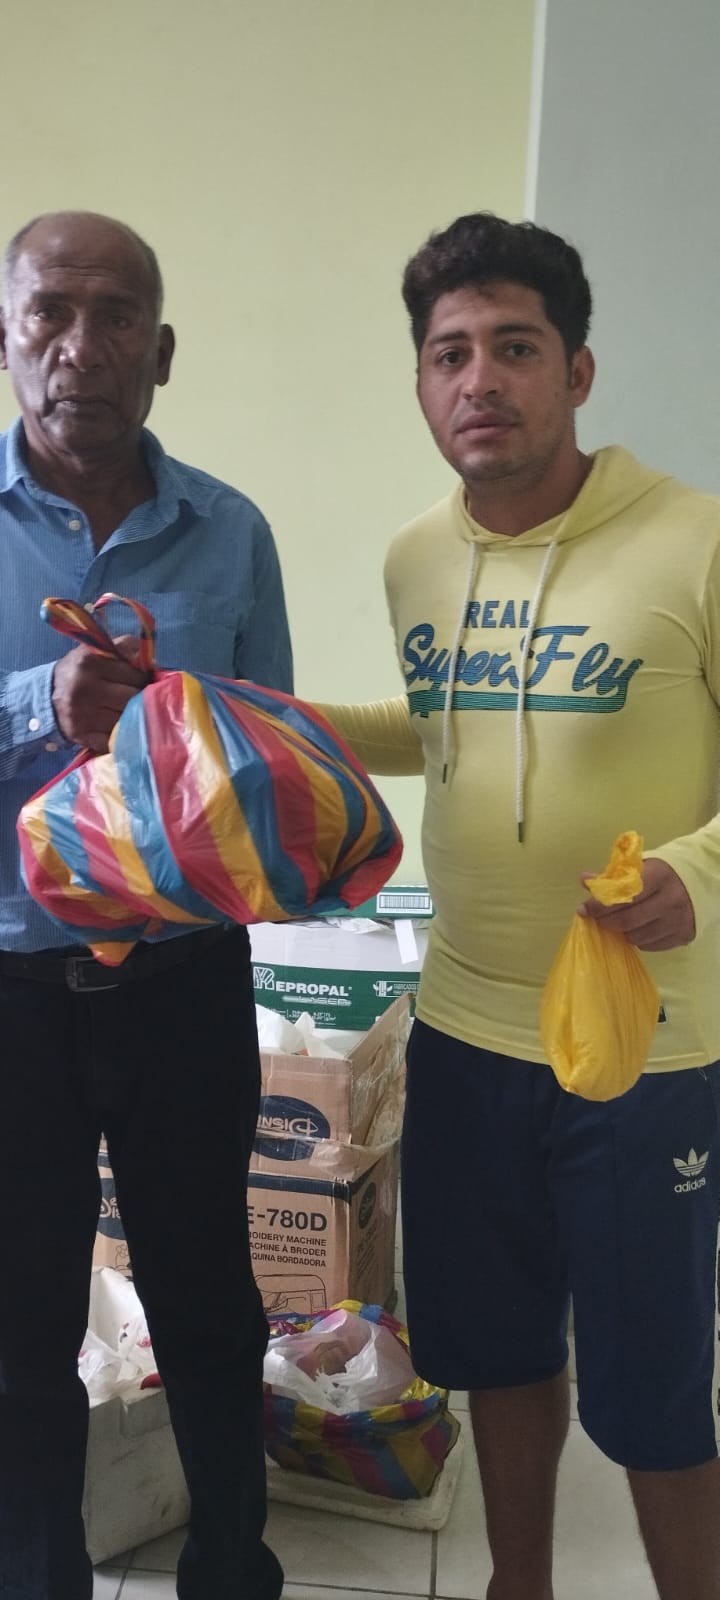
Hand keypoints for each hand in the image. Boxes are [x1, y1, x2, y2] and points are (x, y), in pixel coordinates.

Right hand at [52, 639, 147, 751]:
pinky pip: (115, 739)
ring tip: (128, 711)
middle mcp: (84, 689)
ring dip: (132, 717)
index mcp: (89, 663)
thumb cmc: (81, 671)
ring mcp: (82, 715)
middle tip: (137, 698)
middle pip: (132, 699)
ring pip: (126, 720)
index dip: (142, 679)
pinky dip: (121, 735)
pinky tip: (119, 727)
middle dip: (140, 699)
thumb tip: (153, 663)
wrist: (47, 695)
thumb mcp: (98, 651)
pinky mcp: (81, 735)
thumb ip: (126, 647)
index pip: (135, 675)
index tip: (140, 681)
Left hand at [578, 857, 694, 950]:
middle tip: (596, 918)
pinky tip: (639, 928)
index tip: (584, 909)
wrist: (698, 883)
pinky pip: (649, 945)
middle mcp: (670, 900)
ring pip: (636, 936)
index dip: (599, 904)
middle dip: (606, 920)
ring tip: (621, 921)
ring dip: (622, 931)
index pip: (622, 895)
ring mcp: (677, 921)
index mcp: (658, 876)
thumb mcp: (640, 868)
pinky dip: (638, 939)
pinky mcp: (682, 936)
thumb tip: (585, 879)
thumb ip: (612, 876)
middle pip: (627, 920)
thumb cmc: (662, 874)